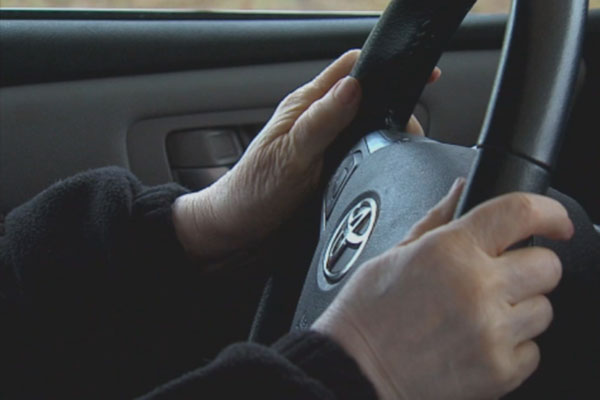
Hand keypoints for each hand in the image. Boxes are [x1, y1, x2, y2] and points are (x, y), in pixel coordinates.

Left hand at [173, 50, 439, 260]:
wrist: (239, 227)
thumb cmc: (254, 189)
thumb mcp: (292, 154)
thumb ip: (322, 120)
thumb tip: (354, 87)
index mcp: (306, 104)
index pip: (350, 68)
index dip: (384, 64)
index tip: (416, 73)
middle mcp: (317, 119)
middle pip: (365, 97)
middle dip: (392, 105)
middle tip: (411, 130)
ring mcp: (323, 143)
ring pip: (364, 125)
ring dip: (385, 131)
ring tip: (404, 149)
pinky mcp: (327, 166)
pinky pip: (358, 151)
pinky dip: (375, 154)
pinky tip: (384, 166)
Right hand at [313, 181, 573, 399]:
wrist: (355, 372)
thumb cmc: (367, 316)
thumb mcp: (394, 254)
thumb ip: (437, 220)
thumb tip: (460, 190)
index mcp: (449, 251)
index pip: (521, 213)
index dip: (549, 212)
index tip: (554, 222)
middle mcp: (477, 288)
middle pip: (546, 265)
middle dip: (528, 267)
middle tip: (498, 277)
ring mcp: (491, 332)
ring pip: (544, 309)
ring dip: (519, 308)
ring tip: (479, 315)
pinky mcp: (499, 371)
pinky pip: (533, 350)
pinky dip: (511, 346)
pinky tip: (477, 342)